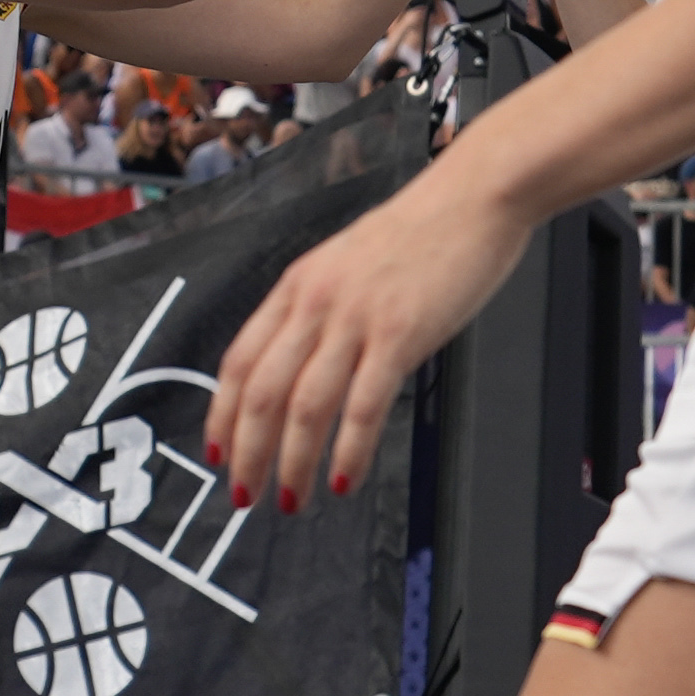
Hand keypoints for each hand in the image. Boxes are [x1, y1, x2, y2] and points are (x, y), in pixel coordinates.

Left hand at [206, 160, 524, 509]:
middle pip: (261, 392)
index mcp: (298, 285)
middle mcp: (315, 302)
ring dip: (292, 463)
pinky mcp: (399, 334)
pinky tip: (345, 478)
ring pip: (305, 406)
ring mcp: (355, 318)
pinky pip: (363, 406)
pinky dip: (349, 451)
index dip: (223, 415)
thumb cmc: (420, 232)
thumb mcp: (347, 264)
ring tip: (291, 499)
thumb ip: (320, 308)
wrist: (474, 196)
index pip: (240, 361)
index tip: (220, 453)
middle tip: (245, 493)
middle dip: (247, 453)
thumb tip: (301, 362)